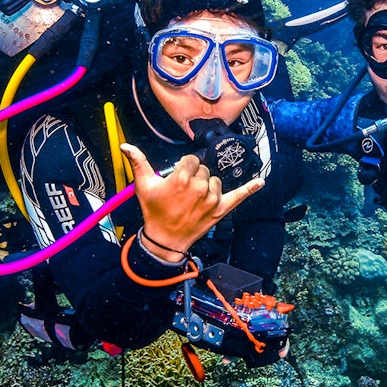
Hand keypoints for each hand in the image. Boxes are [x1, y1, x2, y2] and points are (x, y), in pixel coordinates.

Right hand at [121, 143, 264, 261]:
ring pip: (214, 179)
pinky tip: (260, 181)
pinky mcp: (220, 209)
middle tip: (183, 192)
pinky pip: (238, 196)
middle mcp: (199, 187)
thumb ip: (138, 162)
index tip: (177, 178)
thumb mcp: (143, 186)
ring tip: (194, 198)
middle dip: (194, 176)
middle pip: (203, 168)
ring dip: (207, 185)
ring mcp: (212, 198)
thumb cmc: (154, 212)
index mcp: (181, 178)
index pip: (190, 159)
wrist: (165, 240)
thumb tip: (126, 146)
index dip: (183, 167)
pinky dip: (250, 188)